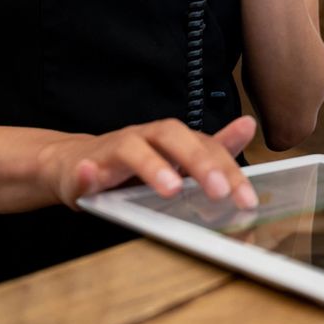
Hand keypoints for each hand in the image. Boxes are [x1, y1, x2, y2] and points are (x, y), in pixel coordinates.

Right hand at [37, 114, 258, 210]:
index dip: (228, 168)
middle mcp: (145, 138)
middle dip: (198, 162)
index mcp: (170, 140)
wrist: (74, 163)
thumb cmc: (132, 166)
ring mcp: (113, 150)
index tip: (247, 199)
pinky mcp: (82, 168)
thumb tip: (249, 125)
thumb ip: (212, 150)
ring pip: (132, 148)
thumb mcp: (176, 161)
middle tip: (219, 191)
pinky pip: (83, 169)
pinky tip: (89, 176)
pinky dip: (86, 172)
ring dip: (151, 166)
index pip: (204, 146)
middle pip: (173, 137)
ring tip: (170, 189)